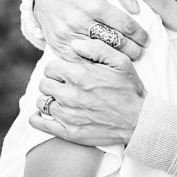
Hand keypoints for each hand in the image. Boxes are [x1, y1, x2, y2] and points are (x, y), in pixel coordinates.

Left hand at [29, 39, 144, 145]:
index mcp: (80, 75)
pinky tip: (43, 115)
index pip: (50, 68)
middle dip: (52, 83)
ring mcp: (68, 115)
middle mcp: (71, 94)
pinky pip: (40, 123)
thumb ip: (97, 48)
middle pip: (44, 84)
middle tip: (63, 86)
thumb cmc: (130, 90)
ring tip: (59, 100)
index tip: (66, 73)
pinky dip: (37, 118)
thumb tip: (74, 44)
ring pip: (41, 102)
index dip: (57, 69)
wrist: (139, 122)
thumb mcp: (121, 62)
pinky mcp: (69, 132)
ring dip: (48, 99)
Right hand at [33, 0, 148, 60]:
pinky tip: (107, 64)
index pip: (125, 25)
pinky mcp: (60, 46)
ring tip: (128, 59)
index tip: (146, 40)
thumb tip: (136, 10)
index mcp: (94, 3)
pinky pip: (82, 61)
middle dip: (133, 50)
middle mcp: (81, 20)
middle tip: (140, 52)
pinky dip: (97, 64)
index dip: (140, 35)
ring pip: (101, 53)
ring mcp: (69, 35)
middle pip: (115, 42)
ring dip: (118, 59)